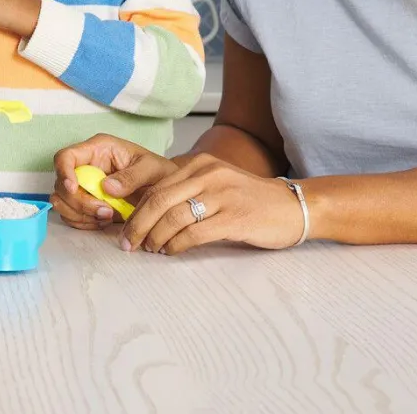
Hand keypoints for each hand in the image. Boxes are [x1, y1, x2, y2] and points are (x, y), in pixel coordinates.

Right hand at [52, 134, 177, 229]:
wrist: (167, 192)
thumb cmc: (159, 173)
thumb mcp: (152, 169)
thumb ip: (131, 177)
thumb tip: (106, 187)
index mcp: (98, 149)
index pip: (66, 156)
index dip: (64, 172)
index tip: (74, 188)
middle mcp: (86, 165)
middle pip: (61, 184)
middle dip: (80, 202)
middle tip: (106, 211)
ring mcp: (84, 185)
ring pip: (62, 201)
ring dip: (81, 214)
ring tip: (108, 217)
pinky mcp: (86, 202)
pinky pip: (71, 215)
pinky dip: (84, 222)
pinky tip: (104, 222)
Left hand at [120, 153, 305, 255]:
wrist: (292, 206)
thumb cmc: (248, 199)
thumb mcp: (215, 184)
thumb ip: (187, 190)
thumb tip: (148, 212)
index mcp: (199, 164)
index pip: (156, 186)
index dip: (136, 209)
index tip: (124, 226)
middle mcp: (207, 175)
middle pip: (159, 200)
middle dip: (138, 224)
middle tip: (127, 243)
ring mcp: (221, 195)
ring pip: (174, 217)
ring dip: (156, 237)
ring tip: (149, 249)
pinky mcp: (234, 218)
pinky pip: (195, 233)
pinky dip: (177, 245)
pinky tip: (171, 252)